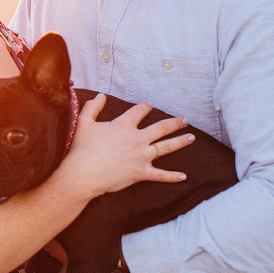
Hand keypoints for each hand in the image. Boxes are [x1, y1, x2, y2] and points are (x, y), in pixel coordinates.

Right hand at [56, 94, 193, 198]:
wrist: (83, 174)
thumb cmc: (81, 149)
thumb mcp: (83, 123)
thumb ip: (92, 107)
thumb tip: (101, 95)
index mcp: (124, 125)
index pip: (139, 111)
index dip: (145, 107)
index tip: (149, 105)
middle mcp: (137, 138)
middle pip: (161, 127)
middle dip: (174, 123)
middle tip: (185, 120)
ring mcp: (141, 156)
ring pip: (166, 147)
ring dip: (181, 141)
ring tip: (192, 137)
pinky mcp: (141, 173)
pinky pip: (160, 175)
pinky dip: (172, 176)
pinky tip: (184, 176)